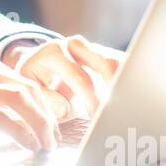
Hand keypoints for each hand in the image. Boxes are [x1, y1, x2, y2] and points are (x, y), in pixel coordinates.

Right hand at [0, 51, 68, 152]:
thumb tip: (22, 115)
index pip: (25, 80)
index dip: (45, 104)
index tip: (53, 125)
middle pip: (28, 88)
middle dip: (47, 116)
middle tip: (54, 138)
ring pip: (21, 100)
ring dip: (40, 124)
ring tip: (46, 144)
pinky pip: (3, 120)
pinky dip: (22, 134)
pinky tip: (28, 146)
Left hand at [5, 34, 124, 119]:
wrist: (37, 68)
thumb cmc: (36, 85)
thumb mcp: (32, 94)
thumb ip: (48, 103)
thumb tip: (65, 109)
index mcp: (53, 53)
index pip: (81, 79)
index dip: (94, 102)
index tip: (100, 120)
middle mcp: (74, 45)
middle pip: (106, 66)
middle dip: (117, 92)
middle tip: (122, 113)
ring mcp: (90, 46)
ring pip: (119, 62)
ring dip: (128, 84)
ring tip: (131, 105)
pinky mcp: (102, 53)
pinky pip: (122, 65)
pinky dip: (129, 81)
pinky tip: (133, 98)